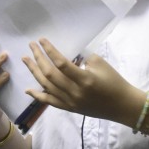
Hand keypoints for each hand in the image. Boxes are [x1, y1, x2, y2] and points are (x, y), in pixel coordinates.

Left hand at [23, 38, 138, 125]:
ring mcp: (70, 102)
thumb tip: (65, 55)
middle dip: (38, 58)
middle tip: (31, 45)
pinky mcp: (69, 108)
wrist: (122, 105)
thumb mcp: (100, 64)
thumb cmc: (114, 81)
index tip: (41, 40)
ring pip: (47, 86)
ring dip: (34, 72)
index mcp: (85, 79)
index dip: (49, 50)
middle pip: (50, 74)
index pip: (61, 64)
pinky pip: (50, 102)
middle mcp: (75, 92)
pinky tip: (27, 89)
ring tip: (26, 59)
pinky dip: (38, 95)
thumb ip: (82, 58)